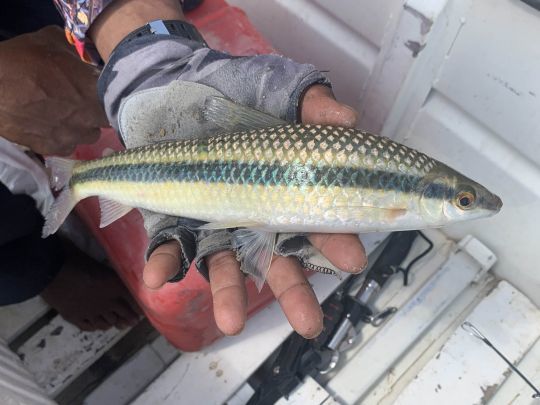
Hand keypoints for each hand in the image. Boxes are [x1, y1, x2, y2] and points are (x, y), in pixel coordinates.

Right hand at [0, 26, 107, 155]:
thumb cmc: (21, 60)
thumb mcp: (52, 41)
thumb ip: (77, 53)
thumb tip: (87, 60)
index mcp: (94, 90)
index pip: (120, 99)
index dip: (116, 96)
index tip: (110, 92)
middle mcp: (89, 117)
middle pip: (108, 120)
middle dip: (101, 111)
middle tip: (88, 102)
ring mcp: (72, 136)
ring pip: (91, 135)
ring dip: (85, 126)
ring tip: (70, 115)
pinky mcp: (54, 148)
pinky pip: (70, 146)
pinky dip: (66, 138)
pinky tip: (56, 126)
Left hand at [144, 85, 365, 337]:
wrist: (176, 89)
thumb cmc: (236, 93)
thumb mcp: (283, 92)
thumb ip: (314, 105)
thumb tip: (349, 116)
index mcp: (285, 194)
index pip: (317, 224)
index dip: (336, 242)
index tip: (352, 259)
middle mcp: (253, 219)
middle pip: (277, 261)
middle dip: (292, 292)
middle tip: (308, 324)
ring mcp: (215, 224)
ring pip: (226, 265)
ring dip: (228, 293)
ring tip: (231, 322)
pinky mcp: (176, 220)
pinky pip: (171, 247)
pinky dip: (165, 262)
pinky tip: (158, 278)